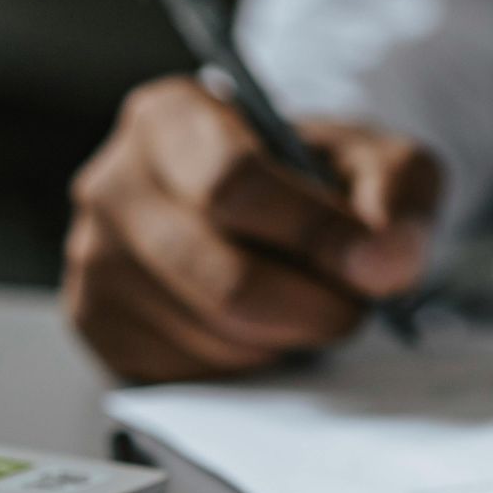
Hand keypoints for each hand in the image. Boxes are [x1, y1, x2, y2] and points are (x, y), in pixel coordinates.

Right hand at [63, 76, 441, 380]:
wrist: (269, 211)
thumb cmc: (313, 179)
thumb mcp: (377, 161)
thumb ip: (398, 193)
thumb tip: (385, 263)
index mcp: (170, 118)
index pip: (235, 185)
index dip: (317, 237)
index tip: (375, 267)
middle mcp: (112, 185)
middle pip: (229, 281)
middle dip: (314, 307)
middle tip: (352, 304)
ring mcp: (94, 262)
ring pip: (215, 337)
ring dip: (286, 338)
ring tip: (304, 303)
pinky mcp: (100, 329)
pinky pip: (190, 374)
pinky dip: (246, 366)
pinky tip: (258, 329)